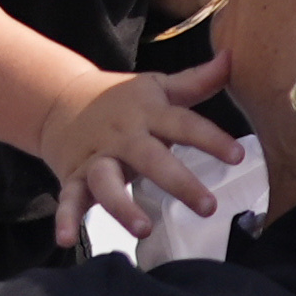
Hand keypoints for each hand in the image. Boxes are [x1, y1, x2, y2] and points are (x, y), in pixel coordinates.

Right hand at [32, 54, 241, 244]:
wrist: (58, 99)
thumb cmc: (119, 100)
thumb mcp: (155, 87)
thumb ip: (196, 80)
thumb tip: (233, 57)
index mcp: (147, 113)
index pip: (183, 124)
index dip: (210, 139)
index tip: (238, 156)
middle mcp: (122, 136)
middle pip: (150, 158)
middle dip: (179, 182)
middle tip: (209, 207)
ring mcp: (95, 157)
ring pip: (106, 181)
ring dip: (122, 205)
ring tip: (143, 229)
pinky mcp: (73, 176)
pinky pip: (69, 198)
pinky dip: (65, 218)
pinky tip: (64, 238)